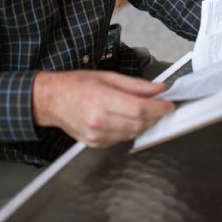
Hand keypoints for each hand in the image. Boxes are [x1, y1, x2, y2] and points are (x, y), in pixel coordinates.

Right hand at [32, 70, 174, 147]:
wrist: (52, 100)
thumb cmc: (76, 85)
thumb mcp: (107, 76)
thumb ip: (135, 85)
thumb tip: (158, 89)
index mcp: (102, 100)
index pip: (139, 108)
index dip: (158, 108)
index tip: (169, 105)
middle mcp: (99, 120)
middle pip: (139, 123)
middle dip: (154, 116)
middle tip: (160, 107)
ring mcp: (97, 136)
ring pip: (132, 134)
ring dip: (143, 124)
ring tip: (144, 111)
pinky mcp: (95, 144)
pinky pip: (121, 139)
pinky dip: (130, 130)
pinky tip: (126, 119)